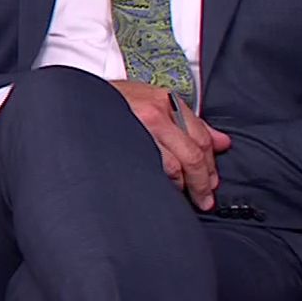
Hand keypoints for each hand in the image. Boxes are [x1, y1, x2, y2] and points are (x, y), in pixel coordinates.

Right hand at [109, 80, 231, 210]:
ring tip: (183, 198)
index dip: (211, 164)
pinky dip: (162, 185)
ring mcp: (138, 130)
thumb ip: (190, 123)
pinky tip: (163, 191)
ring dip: (183, 187)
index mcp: (166, 101)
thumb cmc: (116, 103)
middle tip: (205, 200)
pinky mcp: (123, 147)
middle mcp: (154, 114)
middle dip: (203, 182)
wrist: (78, 102)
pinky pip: (151, 171)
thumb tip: (223, 143)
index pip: (201, 137)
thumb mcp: (153, 102)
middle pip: (192, 154)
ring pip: (174, 167)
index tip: (212, 182)